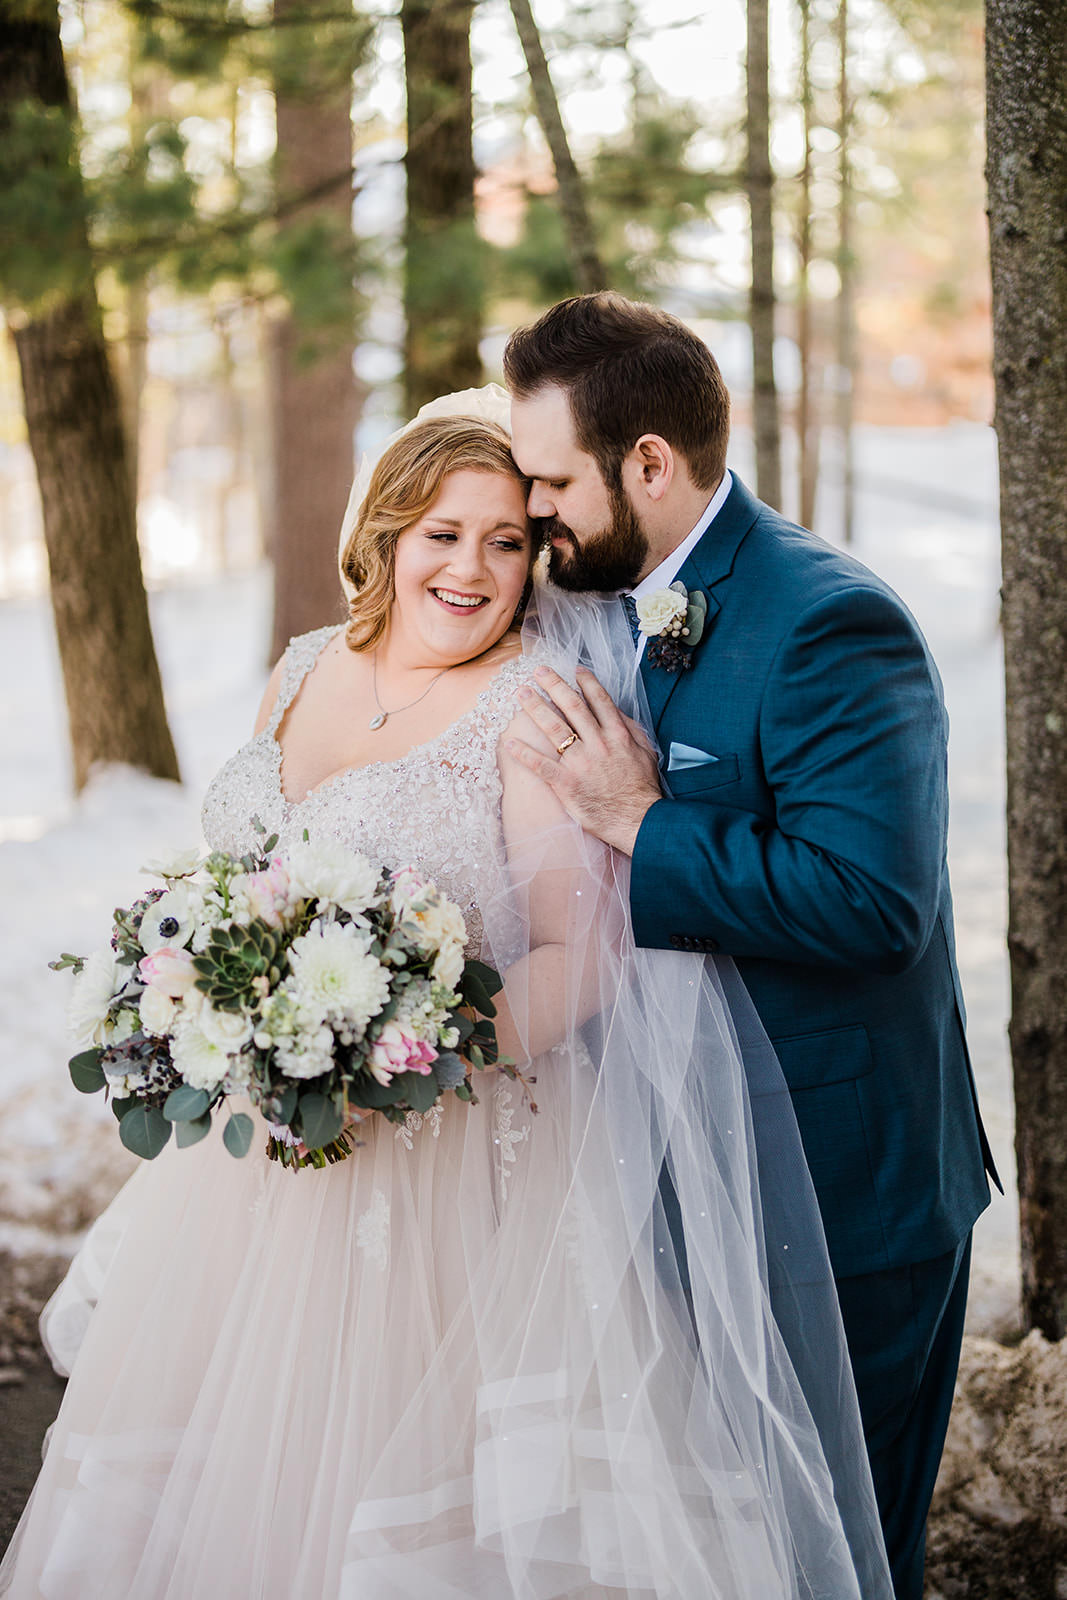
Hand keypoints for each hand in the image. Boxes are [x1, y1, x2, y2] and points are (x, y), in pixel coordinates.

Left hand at [506, 665, 662, 854]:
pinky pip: (540, 765)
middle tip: (539, 671)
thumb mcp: (646, 752)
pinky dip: (523, 753)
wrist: (637, 819)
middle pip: (572, 707)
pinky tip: (509, 743)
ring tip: (522, 694)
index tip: (574, 669)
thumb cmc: (642, 788)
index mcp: (617, 734)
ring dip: (535, 708)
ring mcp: (580, 762)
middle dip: (554, 685)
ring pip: (553, 728)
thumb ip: (631, 729)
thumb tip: (616, 711)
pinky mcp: (566, 783)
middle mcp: (597, 743)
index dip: (586, 683)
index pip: (599, 701)